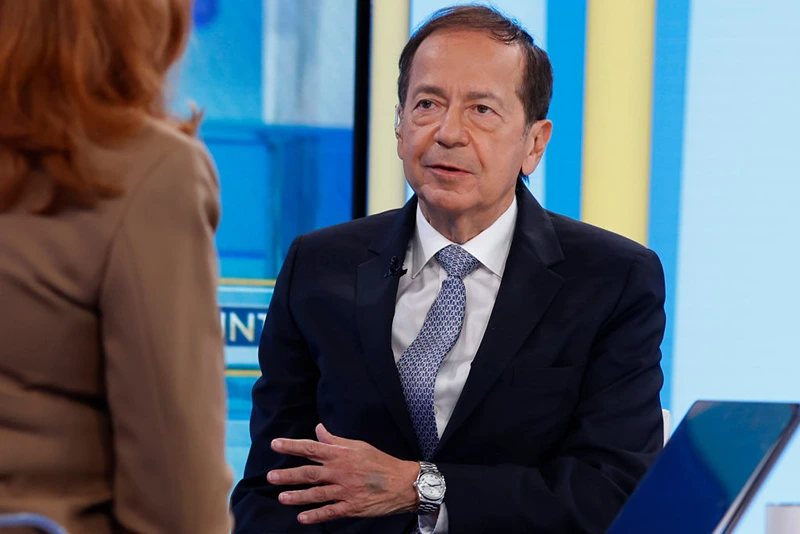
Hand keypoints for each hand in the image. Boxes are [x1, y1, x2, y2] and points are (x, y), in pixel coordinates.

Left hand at [267, 424, 419, 524]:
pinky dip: (315, 515)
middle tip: (270, 476)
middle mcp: (340, 472)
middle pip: (309, 473)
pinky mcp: (352, 507)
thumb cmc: (381, 461)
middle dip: (288, 475)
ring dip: (297, 496)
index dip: (292, 446)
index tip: (275, 444)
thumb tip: (318, 429)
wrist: (403, 482)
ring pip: (316, 494)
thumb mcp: (358, 445)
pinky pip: (330, 512)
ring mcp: (345, 491)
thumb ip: (336, 440)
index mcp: (341, 455)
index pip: (311, 448)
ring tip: (281, 498)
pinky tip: (302, 518)